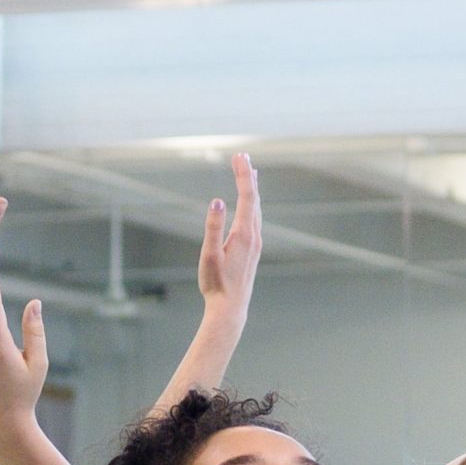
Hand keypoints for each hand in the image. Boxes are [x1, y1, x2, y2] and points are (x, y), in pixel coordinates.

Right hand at [198, 152, 262, 314]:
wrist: (230, 308)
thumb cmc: (216, 284)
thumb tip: (216, 202)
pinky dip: (253, 204)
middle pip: (253, 198)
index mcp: (244, 234)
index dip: (242, 174)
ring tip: (250, 172)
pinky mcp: (253, 250)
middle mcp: (254, 236)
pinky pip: (255, 218)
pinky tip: (250, 203)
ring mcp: (256, 243)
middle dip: (248, 175)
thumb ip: (212, 228)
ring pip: (256, 208)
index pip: (246, 196)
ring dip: (252, 188)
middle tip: (242, 155)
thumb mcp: (209, 255)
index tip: (238, 155)